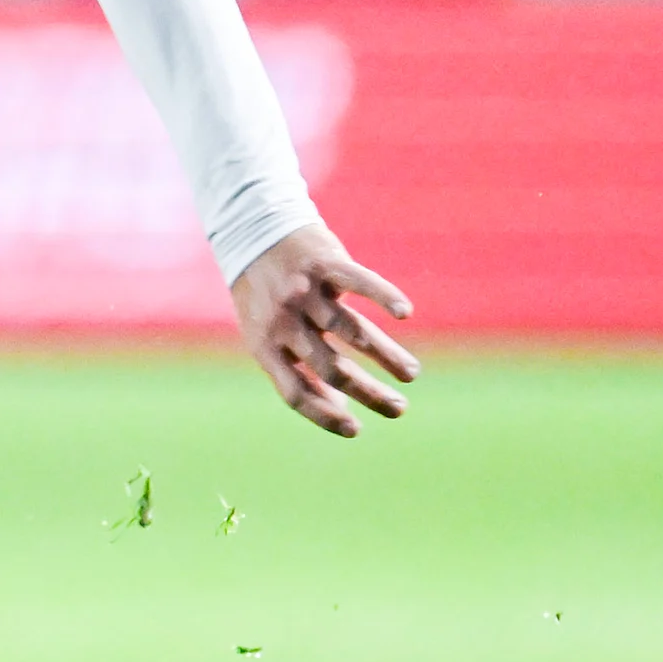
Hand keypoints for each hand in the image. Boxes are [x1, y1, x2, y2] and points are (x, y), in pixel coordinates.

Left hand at [227, 221, 417, 437]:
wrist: (252, 231)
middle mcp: (282, 321)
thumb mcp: (265, 335)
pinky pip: (359, 282)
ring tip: (410, 373)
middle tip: (400, 408)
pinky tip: (405, 313)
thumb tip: (341, 411)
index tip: (357, 430)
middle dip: (369, 393)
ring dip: (386, 356)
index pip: (295, 392)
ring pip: (352, 331)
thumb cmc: (265, 294)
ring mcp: (303, 292)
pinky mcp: (323, 263)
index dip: (325, 416)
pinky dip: (384, 296)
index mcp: (264, 346)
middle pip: (332, 368)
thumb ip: (297, 371)